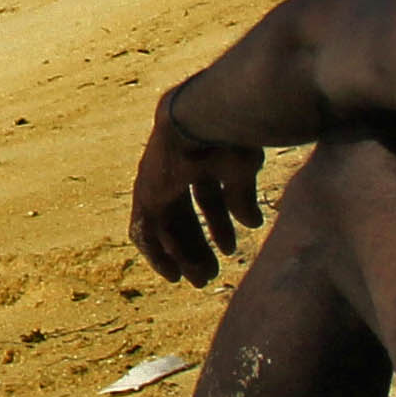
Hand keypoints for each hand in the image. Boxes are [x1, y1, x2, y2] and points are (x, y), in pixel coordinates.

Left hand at [128, 104, 263, 283]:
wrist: (205, 117)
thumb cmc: (233, 134)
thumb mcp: (242, 169)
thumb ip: (241, 195)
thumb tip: (252, 224)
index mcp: (202, 156)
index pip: (206, 195)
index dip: (217, 222)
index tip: (227, 248)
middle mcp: (175, 169)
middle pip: (183, 214)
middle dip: (198, 244)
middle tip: (212, 273)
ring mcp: (156, 179)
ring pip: (166, 226)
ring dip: (183, 255)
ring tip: (202, 279)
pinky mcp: (144, 193)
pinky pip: (146, 231)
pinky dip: (157, 254)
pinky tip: (173, 274)